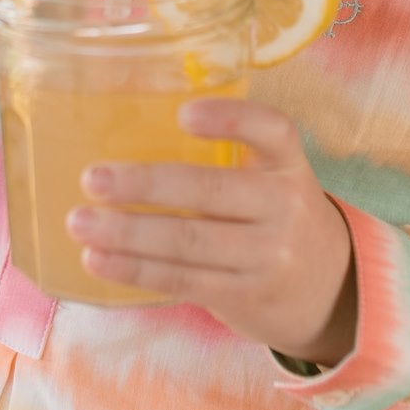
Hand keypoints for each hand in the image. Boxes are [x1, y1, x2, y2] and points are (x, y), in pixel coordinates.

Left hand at [67, 98, 357, 365]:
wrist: (329, 290)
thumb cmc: (276, 219)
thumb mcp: (272, 180)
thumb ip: (226, 161)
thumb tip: (124, 138)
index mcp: (288, 163)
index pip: (271, 130)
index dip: (230, 119)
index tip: (183, 115)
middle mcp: (285, 206)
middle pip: (211, 190)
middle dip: (145, 186)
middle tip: (92, 178)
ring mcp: (269, 255)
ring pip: (189, 241)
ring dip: (127, 234)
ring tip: (80, 223)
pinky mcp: (246, 295)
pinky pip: (183, 279)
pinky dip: (136, 270)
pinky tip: (99, 260)